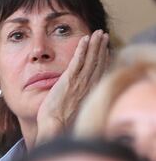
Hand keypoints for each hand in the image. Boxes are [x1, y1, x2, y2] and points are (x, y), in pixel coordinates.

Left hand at [34, 30, 109, 147]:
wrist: (55, 126)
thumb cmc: (60, 122)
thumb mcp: (74, 109)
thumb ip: (77, 98)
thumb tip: (74, 95)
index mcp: (91, 93)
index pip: (99, 72)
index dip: (103, 58)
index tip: (105, 48)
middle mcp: (89, 86)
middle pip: (98, 62)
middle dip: (101, 47)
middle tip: (103, 35)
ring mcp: (79, 82)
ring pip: (90, 59)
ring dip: (94, 44)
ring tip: (97, 33)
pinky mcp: (69, 80)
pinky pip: (77, 61)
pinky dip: (82, 49)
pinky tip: (84, 39)